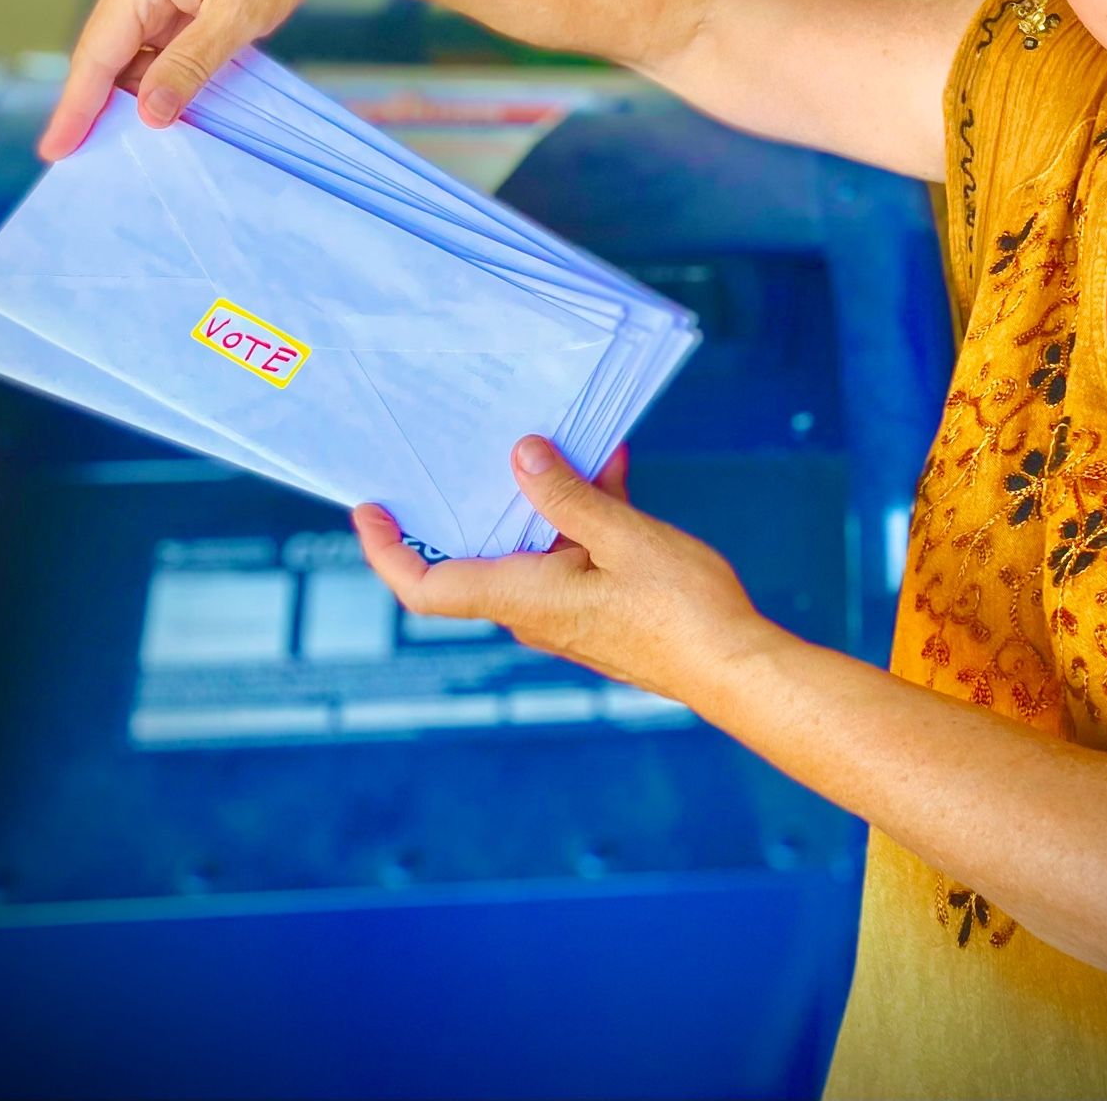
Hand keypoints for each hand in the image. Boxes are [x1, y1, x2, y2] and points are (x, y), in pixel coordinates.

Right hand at [37, 0, 346, 159]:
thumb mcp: (240, 14)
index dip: (75, 107)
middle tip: (82, 161)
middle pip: (104, 56)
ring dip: (130, 94)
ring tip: (124, 147)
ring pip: (128, 54)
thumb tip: (149, 112)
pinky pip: (153, 44)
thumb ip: (192, 63)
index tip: (55, 151)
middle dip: (94, 107)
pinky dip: (157, 75)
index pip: (96, 55)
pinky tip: (164, 107)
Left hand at [351, 437, 768, 706]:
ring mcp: (566, 610)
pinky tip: (611, 465)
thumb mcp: (623, 536)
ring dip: (542, 495)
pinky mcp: (598, 606)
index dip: (387, 551)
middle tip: (461, 445)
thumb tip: (520, 455)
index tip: (369, 509)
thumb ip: (567, 496)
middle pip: (475, 555)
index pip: (427, 587)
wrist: (737, 668)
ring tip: (560, 438)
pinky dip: (583, 511)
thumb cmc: (682, 611)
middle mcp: (533, 611)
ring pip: (532, 543)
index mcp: (524, 599)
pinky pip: (572, 550)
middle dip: (470, 497)